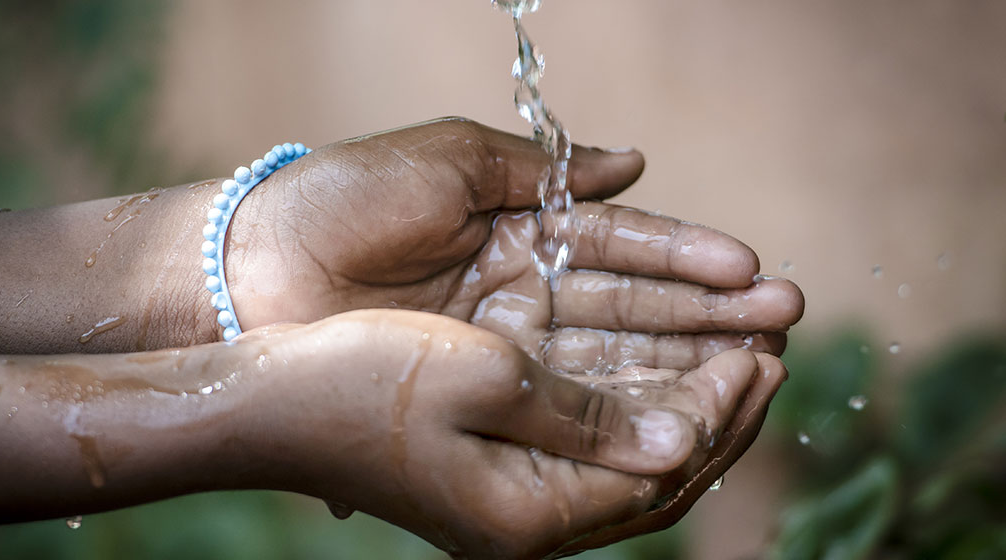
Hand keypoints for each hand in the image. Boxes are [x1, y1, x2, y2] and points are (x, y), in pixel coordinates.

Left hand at [224, 117, 802, 369]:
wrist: (253, 267)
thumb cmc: (345, 198)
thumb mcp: (449, 161)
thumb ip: (543, 168)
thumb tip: (637, 161)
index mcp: (517, 226)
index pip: (620, 246)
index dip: (686, 258)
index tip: (751, 270)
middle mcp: (520, 289)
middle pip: (630, 306)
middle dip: (707, 312)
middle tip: (784, 320)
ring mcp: (502, 344)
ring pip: (608, 356)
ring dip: (683, 360)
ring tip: (757, 363)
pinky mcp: (478, 389)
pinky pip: (561, 397)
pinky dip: (620, 401)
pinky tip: (679, 408)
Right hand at [229, 309, 786, 558]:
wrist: (265, 402)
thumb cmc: (360, 382)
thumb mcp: (484, 380)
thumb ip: (588, 415)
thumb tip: (679, 439)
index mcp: (529, 514)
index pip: (661, 471)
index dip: (719, 409)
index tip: (759, 350)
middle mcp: (526, 522)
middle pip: (655, 478)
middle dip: (720, 413)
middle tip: (769, 350)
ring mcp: (507, 500)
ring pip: (626, 461)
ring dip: (681, 405)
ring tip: (732, 354)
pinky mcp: (489, 471)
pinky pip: (586, 447)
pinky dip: (629, 408)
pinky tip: (652, 370)